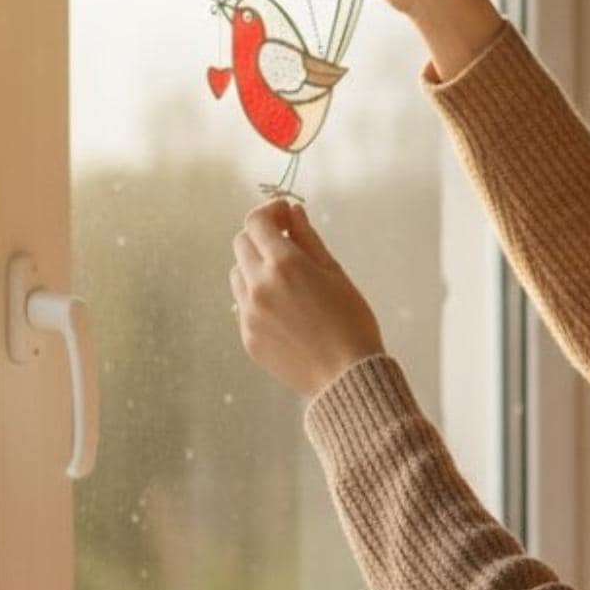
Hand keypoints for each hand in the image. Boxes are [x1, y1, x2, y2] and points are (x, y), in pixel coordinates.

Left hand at [229, 196, 386, 399]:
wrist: (346, 377)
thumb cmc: (351, 322)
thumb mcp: (334, 273)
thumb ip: (308, 239)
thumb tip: (292, 212)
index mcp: (284, 265)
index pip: (257, 222)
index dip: (270, 211)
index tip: (285, 214)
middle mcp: (258, 286)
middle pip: (241, 244)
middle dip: (261, 237)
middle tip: (286, 244)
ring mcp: (249, 313)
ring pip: (237, 274)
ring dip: (255, 267)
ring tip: (285, 281)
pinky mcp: (247, 337)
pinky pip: (243, 305)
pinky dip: (257, 297)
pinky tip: (285, 310)